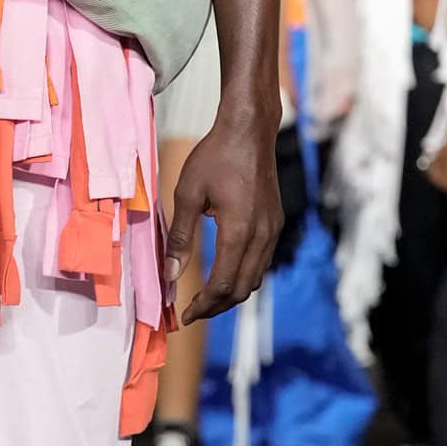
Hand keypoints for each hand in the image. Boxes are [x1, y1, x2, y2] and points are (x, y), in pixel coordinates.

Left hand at [164, 109, 283, 323]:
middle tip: (193, 311)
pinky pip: (261, 261)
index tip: (185, 314)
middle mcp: (262, 235)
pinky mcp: (275, 223)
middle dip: (217, 306)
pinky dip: (243, 275)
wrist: (250, 131)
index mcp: (240, 231)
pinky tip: (224, 272)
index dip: (204, 305)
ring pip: (255, 278)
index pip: (223, 285)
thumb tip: (170, 275)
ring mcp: (273, 230)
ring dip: (231, 293)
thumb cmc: (215, 157)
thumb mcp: (187, 194)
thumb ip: (179, 237)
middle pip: (243, 289)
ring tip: (206, 298)